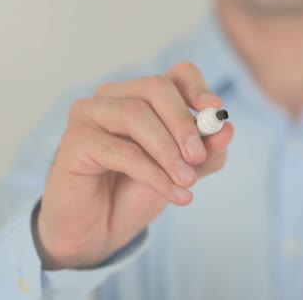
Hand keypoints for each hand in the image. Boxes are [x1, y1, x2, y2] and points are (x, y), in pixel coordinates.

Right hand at [35, 62, 233, 269]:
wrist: (101, 230)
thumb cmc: (139, 191)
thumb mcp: (185, 171)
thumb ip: (207, 152)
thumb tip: (228, 129)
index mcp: (144, 95)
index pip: (177, 73)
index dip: (198, 87)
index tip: (214, 109)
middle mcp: (115, 96)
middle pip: (156, 87)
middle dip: (183, 123)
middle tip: (199, 158)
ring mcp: (90, 114)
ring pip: (136, 115)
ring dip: (168, 152)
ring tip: (187, 182)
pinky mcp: (75, 140)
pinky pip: (121, 150)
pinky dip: (153, 174)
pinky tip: (173, 194)